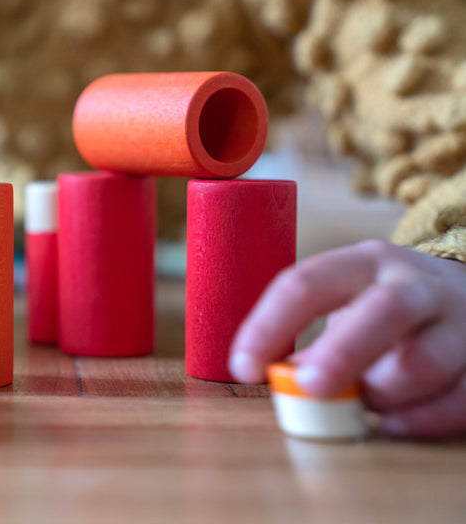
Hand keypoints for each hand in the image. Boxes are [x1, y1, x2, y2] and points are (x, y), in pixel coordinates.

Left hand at [230, 239, 465, 437]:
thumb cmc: (387, 307)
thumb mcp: (348, 299)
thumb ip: (312, 334)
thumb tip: (281, 379)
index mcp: (365, 263)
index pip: (306, 283)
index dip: (268, 326)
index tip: (242, 367)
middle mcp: (416, 285)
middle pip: (383, 311)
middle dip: (341, 352)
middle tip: (308, 386)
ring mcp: (459, 323)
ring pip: (422, 363)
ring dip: (380, 393)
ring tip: (361, 402)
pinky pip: (457, 399)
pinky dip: (419, 419)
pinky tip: (391, 423)